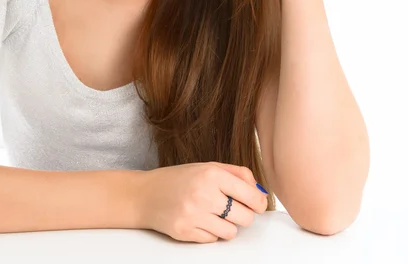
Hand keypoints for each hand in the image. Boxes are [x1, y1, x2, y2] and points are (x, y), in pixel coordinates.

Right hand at [137, 162, 268, 242]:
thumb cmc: (179, 179)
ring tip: (213, 214)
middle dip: (243, 215)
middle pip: (246, 217)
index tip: (257, 204)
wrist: (146, 194)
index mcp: (211, 174)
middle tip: (232, 208)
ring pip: (231, 232)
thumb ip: (236, 174)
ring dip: (227, 225)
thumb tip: (260, 191)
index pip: (251, 195)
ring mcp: (194, 214)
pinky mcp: (185, 232)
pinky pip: (214, 239)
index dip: (259, 202)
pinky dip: (211, 232)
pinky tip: (199, 220)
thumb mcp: (207, 167)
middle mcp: (203, 193)